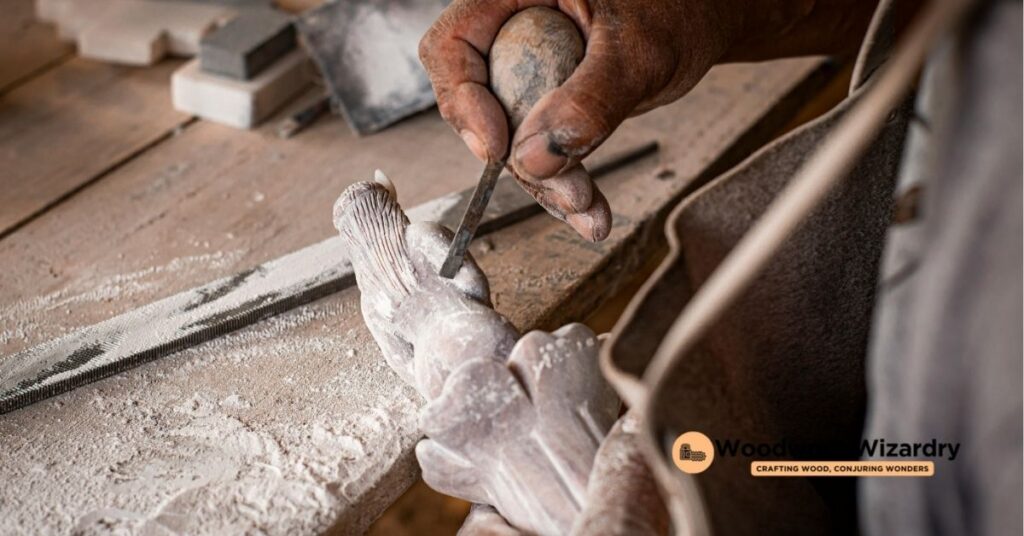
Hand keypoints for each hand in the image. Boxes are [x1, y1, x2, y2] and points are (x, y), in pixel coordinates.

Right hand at [419, 0, 883, 240]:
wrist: (704, 22)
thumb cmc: (676, 9)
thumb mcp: (636, 51)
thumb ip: (589, 99)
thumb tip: (538, 155)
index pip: (454, 44)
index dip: (463, 99)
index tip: (496, 148)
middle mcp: (512, 33)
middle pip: (480, 103)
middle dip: (519, 159)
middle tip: (564, 190)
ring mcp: (527, 74)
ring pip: (511, 138)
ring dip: (547, 184)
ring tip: (588, 210)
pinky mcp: (547, 107)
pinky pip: (541, 151)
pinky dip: (565, 184)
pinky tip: (589, 213)